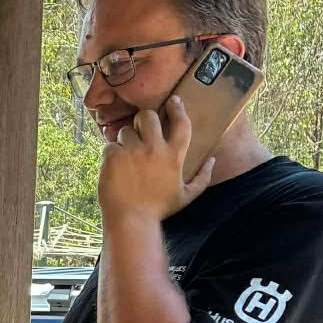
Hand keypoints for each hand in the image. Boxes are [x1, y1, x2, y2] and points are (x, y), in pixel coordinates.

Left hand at [96, 97, 216, 223]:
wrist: (131, 221)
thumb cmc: (158, 209)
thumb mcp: (186, 196)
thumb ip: (203, 177)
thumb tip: (213, 160)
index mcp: (174, 156)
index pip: (181, 123)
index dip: (178, 108)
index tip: (174, 101)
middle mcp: (154, 149)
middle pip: (148, 116)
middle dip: (143, 119)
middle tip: (140, 129)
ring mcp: (132, 152)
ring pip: (125, 129)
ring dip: (125, 138)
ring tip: (125, 155)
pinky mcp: (113, 157)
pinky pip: (110, 144)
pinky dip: (110, 152)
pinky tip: (114, 166)